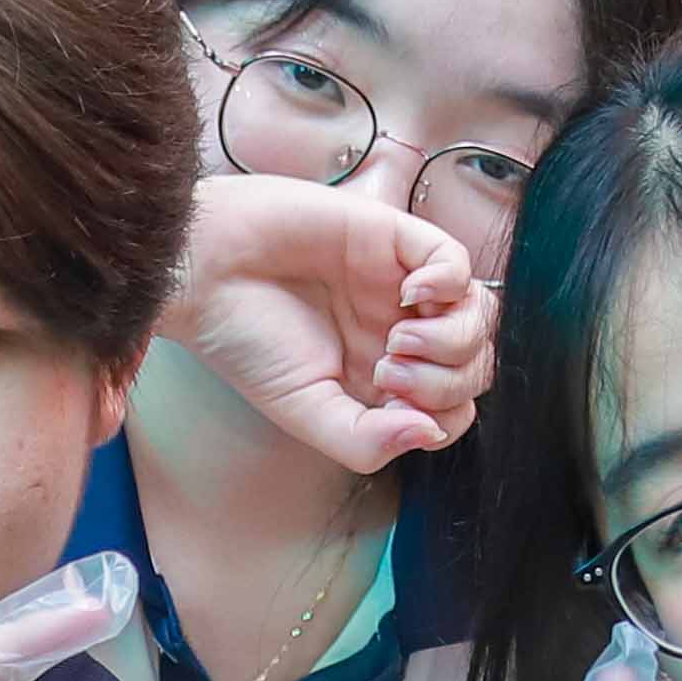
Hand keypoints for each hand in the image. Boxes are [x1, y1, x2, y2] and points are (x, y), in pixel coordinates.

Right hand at [165, 171, 499, 472]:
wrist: (203, 272)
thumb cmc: (243, 340)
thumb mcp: (304, 413)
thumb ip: (366, 441)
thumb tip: (428, 435)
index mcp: (380, 381)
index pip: (452, 409)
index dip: (439, 416)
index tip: (387, 406)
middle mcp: (399, 334)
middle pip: (474, 366)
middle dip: (445, 382)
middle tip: (386, 372)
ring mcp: (401, 286)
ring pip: (478, 315)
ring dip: (452, 338)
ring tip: (399, 339)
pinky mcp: (395, 238)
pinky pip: (456, 260)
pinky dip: (447, 283)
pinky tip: (408, 296)